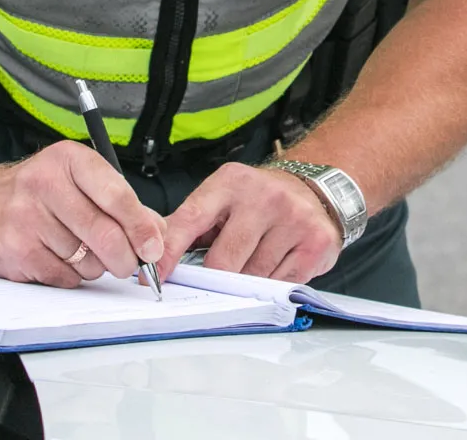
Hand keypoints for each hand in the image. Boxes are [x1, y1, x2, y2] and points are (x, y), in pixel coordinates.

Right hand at [0, 142, 165, 287]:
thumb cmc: (32, 193)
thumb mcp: (75, 181)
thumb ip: (119, 202)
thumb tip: (156, 233)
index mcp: (68, 159)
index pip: (116, 193)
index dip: (141, 226)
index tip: (154, 246)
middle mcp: (45, 183)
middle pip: (104, 233)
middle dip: (125, 258)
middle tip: (129, 264)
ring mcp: (26, 218)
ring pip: (87, 260)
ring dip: (93, 266)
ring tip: (76, 250)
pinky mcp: (15, 250)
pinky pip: (64, 277)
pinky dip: (70, 276)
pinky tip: (55, 258)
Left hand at [162, 164, 341, 283]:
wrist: (313, 189)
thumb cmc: (259, 200)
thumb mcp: (222, 198)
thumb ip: (189, 224)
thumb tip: (152, 254)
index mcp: (231, 182)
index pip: (191, 219)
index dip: (170, 251)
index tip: (155, 275)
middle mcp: (263, 196)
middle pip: (222, 261)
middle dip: (216, 276)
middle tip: (218, 276)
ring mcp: (292, 218)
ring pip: (252, 277)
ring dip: (247, 280)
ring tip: (255, 259)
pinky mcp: (315, 242)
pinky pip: (281, 284)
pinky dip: (273, 283)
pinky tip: (277, 264)